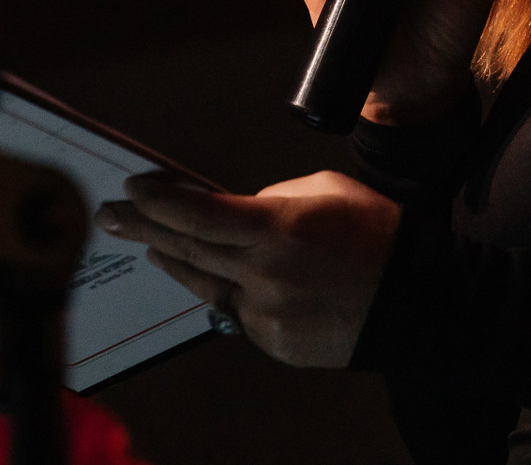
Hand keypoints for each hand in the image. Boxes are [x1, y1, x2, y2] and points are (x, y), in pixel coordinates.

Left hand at [94, 170, 400, 367]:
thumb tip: (229, 212)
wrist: (418, 299)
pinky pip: (236, 311)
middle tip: (112, 215)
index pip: (198, 213)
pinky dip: (222, 289)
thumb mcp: (322, 191)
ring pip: (204, 284)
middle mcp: (266, 274)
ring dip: (172, 260)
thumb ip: (270, 201)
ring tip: (148, 243)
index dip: (158, 201)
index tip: (132, 188)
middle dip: (144, 228)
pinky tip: (210, 275)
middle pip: (188, 248)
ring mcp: (268, 314)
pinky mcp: (274, 343)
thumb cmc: (375, 232)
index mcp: (278, 228)